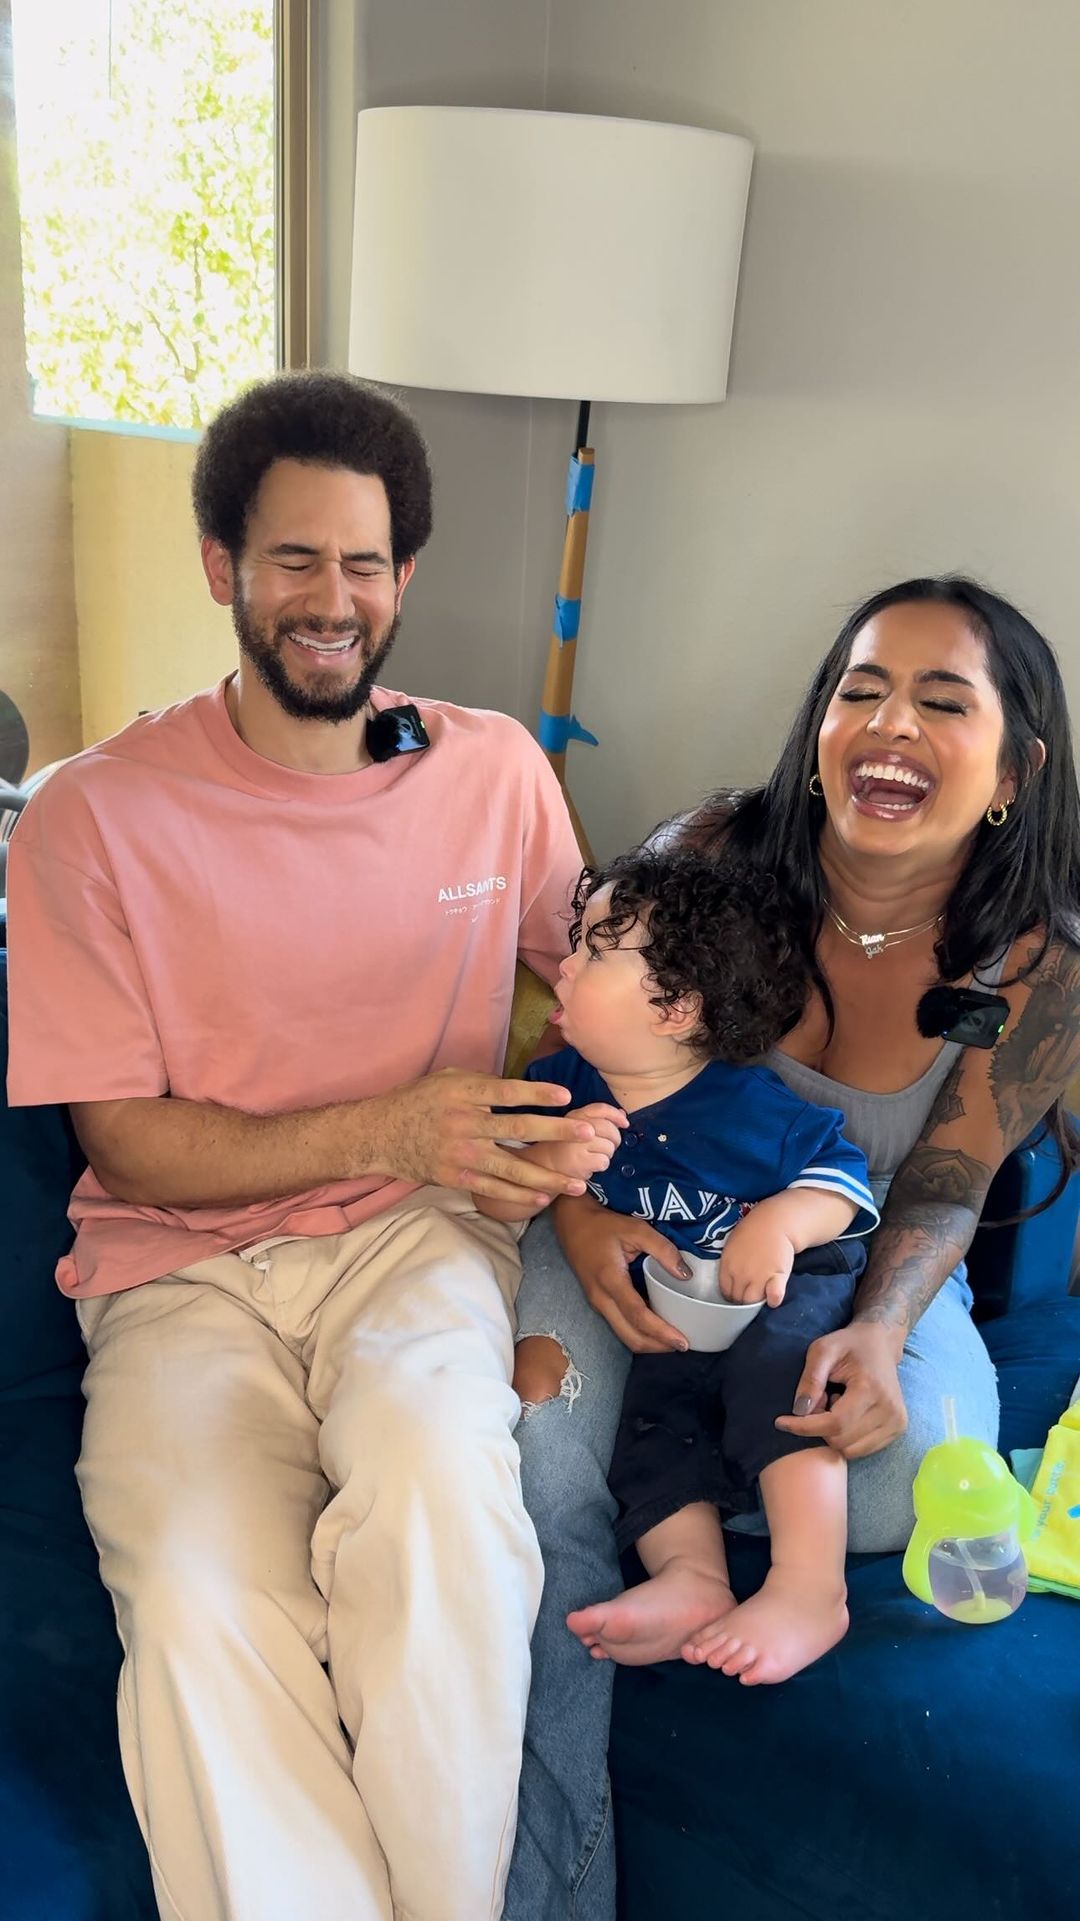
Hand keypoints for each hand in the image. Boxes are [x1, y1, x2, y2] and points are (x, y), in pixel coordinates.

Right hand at [368, 1069, 599, 1208]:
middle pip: (517, 1129)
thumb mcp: (448, 1079)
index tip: (566, 1096)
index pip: (507, 1092)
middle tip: (587, 1135)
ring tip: (576, 1183)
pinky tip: (542, 1198)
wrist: (381, 1135)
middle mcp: (464, 1123)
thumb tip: (519, 1090)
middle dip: (556, 1133)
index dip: (537, 1093)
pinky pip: (493, 1188)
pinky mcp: (456, 1178)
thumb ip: (482, 1083)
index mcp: (463, 1093)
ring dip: (547, 1176)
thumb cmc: (419, 1101)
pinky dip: (518, 1195)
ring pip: (512, 1167)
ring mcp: (461, 1154)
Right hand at [531, 1102, 626, 1181]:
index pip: (600, 1109)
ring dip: (607, 1154)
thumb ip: (597, 1119)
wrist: (541, 1167)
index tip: (625, 1123)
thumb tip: (622, 1114)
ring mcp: (576, 1144)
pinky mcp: (579, 1162)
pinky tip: (591, 1166)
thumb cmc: (562, 1147)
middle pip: (609, 1129)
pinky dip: (601, 1165)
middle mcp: (573, 1126)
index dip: (616, 1115)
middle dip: (615, 1139)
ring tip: (594, 1157)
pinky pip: (604, 1161)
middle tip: (608, 1146)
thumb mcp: (575, 1126)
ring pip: (609, 1147)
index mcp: (573, 1115)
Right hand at [556, 1193, 691, 1353]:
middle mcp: (601, 1298)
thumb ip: (662, 1249)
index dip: (661, 1332)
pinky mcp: (598, 1302)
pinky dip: (640, 1332)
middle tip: (683, 1345)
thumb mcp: (636, 1228)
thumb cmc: (604, 1225)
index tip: (683, 1342)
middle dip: (657, 1346)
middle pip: (630, 1336)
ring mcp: (597, 1303)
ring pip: (624, 1335)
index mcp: (610, 1280)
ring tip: (673, 1340)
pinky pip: (620, 1326)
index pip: (638, 1315)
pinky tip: (656, 1326)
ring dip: (648, 1343)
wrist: (572, 1223)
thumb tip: (685, 1275)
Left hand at [719, 1213, 794, 1307]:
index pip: (725, 1292)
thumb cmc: (753, 1231)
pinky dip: (772, 1300)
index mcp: (727, 1265)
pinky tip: (772, 1299)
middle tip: (750, 1295)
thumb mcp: (732, 1246)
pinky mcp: (777, 1276)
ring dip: (756, 1302)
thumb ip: (729, 1265)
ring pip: (752, 1301)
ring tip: (761, 1295)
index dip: (732, 1295)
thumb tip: (730, 1282)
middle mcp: (740, 1274)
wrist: (775, 1221)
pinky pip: (773, 1296)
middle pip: (738, 1299)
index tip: (738, 1293)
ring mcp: (758, 1276)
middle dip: (742, 1301)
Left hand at [774, 1321, 907, 1459]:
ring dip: (833, 1433)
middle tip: (819, 1401)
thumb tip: (799, 1411)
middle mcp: (890, 1410)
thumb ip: (810, 1379)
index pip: (834, 1423)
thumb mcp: (822, 1350)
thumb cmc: (849, 1344)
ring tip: (835, 1405)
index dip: (804, 1427)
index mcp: (871, 1389)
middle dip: (820, 1426)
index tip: (780, 1422)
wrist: (881, 1343)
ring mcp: (897, 1422)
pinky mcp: (898, 1429)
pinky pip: (862, 1450)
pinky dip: (847, 1437)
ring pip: (851, 1450)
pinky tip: (848, 1414)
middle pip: (841, 1440)